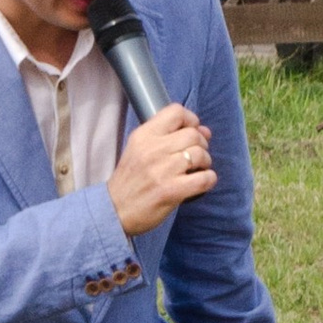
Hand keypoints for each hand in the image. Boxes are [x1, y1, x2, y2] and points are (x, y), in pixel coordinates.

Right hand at [108, 105, 216, 237]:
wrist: (114, 211)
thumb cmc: (131, 180)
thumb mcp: (140, 150)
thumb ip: (169, 136)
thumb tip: (204, 130)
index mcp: (143, 136)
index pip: (176, 112)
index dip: (190, 120)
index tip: (190, 132)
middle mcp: (152, 149)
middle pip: (193, 134)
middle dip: (201, 144)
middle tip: (194, 157)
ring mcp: (162, 170)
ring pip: (200, 154)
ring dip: (205, 163)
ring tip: (196, 170)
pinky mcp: (171, 191)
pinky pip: (204, 178)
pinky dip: (208, 179)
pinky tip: (200, 183)